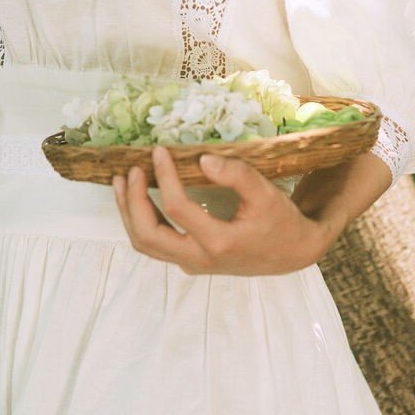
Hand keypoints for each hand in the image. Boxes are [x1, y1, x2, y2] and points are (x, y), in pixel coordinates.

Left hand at [112, 146, 334, 276]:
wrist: (292, 253)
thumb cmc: (280, 221)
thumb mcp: (266, 194)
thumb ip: (237, 174)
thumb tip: (201, 160)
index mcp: (218, 242)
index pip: (177, 208)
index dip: (164, 176)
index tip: (159, 151)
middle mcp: (199, 259)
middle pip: (148, 235)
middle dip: (132, 201)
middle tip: (132, 170)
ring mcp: (191, 264)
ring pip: (145, 244)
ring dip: (129, 213)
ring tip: (122, 181)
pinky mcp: (189, 261)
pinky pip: (154, 245)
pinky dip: (140, 221)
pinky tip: (137, 197)